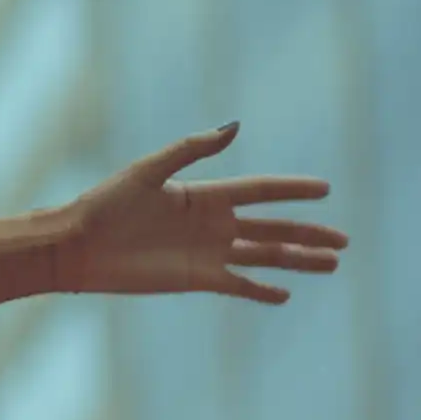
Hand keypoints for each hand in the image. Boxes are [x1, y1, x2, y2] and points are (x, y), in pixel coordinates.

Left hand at [57, 123, 346, 302]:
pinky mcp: (195, 280)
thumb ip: (193, 149)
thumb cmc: (106, 204)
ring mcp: (207, 253)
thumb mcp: (149, 171)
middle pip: (273, 228)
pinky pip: (238, 284)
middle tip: (344, 241)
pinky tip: (286, 293)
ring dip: (297, 261)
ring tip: (332, 264)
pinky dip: (261, 289)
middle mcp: (212, 223)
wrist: (77, 247)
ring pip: (263, 257)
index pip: (261, 191)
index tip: (325, 189)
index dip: (293, 191)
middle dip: (308, 233)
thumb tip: (235, 127)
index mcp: (205, 194)